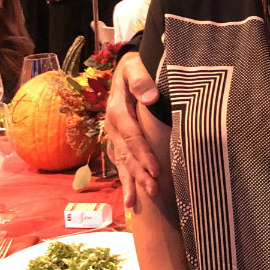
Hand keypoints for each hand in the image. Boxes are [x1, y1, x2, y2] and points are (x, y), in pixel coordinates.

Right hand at [106, 52, 161, 206]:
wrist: (125, 67)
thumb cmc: (134, 66)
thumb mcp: (135, 67)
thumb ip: (141, 80)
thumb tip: (151, 97)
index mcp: (117, 110)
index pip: (132, 136)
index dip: (143, 153)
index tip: (156, 169)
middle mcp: (113, 126)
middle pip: (127, 154)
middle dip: (139, 174)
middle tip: (153, 191)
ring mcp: (114, 135)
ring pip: (123, 162)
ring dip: (131, 181)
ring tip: (135, 203)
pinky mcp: (119, 140)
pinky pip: (122, 161)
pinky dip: (126, 179)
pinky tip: (130, 197)